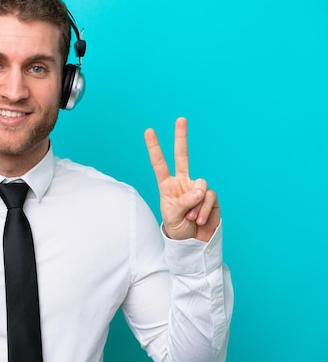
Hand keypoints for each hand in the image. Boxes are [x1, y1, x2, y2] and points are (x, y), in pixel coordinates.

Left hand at [144, 117, 219, 241]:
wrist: (193, 242)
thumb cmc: (177, 229)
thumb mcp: (172, 217)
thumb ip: (183, 202)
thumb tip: (200, 190)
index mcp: (167, 185)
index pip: (160, 164)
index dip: (155, 148)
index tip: (149, 131)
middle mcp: (183, 182)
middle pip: (183, 156)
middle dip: (181, 137)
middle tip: (181, 119)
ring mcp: (197, 188)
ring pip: (200, 185)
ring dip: (194, 205)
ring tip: (190, 218)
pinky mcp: (211, 196)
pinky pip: (209, 197)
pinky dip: (203, 210)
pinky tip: (199, 220)